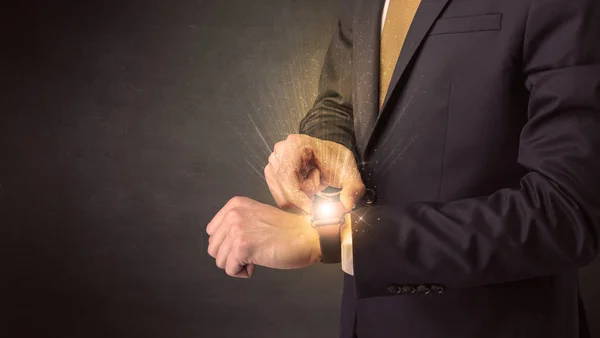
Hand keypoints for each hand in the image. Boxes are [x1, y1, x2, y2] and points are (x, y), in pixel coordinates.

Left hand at [206, 196, 320, 277]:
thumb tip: (218, 244)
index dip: (228, 243)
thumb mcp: (255, 216)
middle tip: (256, 248)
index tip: (250, 240)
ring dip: (239, 264)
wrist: (307, 236)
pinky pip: (230, 270)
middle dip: (232, 255)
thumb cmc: (286, 231)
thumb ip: (236, 224)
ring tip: (258, 254)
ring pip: (220, 261)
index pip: (212, 232)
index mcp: (234, 205)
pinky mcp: (242, 247)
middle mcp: (233, 214)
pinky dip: (244, 272)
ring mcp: (236, 230)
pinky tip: (260, 261)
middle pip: (214, 248)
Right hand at [264, 134, 364, 213]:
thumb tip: (346, 206)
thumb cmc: (336, 161)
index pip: (288, 176)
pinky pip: (279, 196)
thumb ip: (353, 189)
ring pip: (282, 195)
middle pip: (284, 188)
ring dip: (300, 198)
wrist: (329, 155)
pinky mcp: (272, 172)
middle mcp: (280, 151)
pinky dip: (294, 199)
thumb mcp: (349, 173)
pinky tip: (305, 189)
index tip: (312, 209)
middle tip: (318, 195)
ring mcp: (273, 161)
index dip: (298, 196)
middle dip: (303, 198)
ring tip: (314, 186)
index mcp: (296, 145)